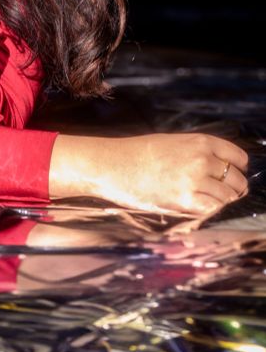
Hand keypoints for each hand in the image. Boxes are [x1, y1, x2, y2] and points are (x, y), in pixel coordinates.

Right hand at [94, 132, 248, 215]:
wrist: (112, 164)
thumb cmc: (138, 153)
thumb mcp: (172, 142)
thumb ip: (198, 152)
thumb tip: (221, 168)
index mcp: (200, 141)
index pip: (238, 157)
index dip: (239, 168)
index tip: (233, 174)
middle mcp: (201, 159)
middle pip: (237, 180)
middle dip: (233, 188)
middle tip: (221, 193)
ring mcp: (194, 180)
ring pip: (227, 197)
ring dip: (220, 201)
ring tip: (204, 199)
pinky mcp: (184, 200)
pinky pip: (212, 209)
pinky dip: (208, 210)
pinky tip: (195, 205)